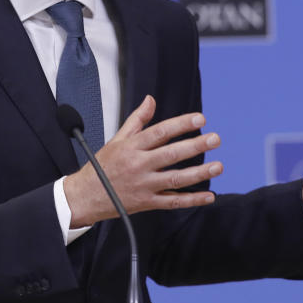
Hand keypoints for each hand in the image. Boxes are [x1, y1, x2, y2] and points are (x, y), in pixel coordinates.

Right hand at [63, 95, 222, 227]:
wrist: (85, 196)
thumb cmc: (102, 167)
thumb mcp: (117, 139)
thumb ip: (137, 120)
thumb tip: (151, 100)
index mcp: (132, 147)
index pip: (160, 132)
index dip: (180, 124)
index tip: (200, 119)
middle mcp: (138, 165)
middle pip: (170, 154)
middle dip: (195, 146)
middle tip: (215, 139)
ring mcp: (143, 185)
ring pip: (175, 179)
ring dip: (198, 173)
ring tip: (218, 166)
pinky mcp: (146, 203)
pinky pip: (172, 202)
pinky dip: (191, 200)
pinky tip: (208, 196)